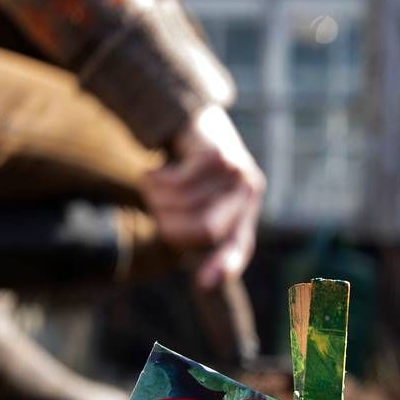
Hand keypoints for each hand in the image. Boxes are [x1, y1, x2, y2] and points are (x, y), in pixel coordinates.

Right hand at [141, 106, 265, 290]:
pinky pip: (179, 183)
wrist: (185, 115)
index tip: (203, 284)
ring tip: (152, 183)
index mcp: (244, 211)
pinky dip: (156, 180)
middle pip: (206, 232)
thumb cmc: (184, 167)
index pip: (239, 246)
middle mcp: (248, 192)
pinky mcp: (219, 154)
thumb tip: (207, 285)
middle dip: (169, 224)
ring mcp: (237, 172)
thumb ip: (197, 233)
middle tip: (154, 207)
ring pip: (187, 206)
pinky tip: (153, 169)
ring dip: (156, 197)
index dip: (224, 266)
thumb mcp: (192, 202)